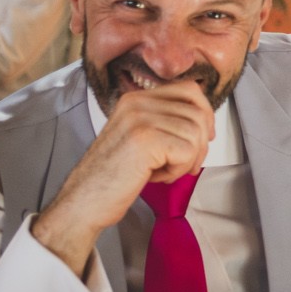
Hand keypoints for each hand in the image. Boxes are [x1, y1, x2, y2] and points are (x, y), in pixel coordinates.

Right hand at [31, 80, 214, 276]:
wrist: (83, 201)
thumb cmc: (114, 176)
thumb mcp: (140, 136)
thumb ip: (166, 121)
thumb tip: (206, 121)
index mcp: (136, 99)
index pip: (190, 90)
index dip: (205, 114)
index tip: (202, 137)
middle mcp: (137, 103)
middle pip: (198, 112)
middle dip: (200, 143)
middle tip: (185, 164)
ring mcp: (140, 119)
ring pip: (196, 133)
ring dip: (187, 159)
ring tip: (164, 171)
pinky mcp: (145, 139)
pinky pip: (187, 151)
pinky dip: (179, 170)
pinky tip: (157, 176)